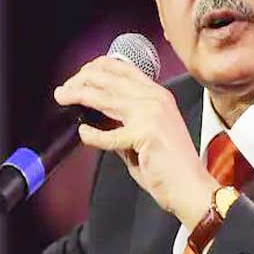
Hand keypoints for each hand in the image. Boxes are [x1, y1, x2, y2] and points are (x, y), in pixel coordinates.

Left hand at [53, 56, 216, 229]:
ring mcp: (151, 114)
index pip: (123, 68)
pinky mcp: (145, 134)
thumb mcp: (145, 132)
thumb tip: (94, 117)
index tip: (80, 75)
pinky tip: (84, 133)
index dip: (97, 67)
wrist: (190, 186)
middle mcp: (155, 98)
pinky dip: (93, 135)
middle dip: (81, 80)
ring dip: (79, 95)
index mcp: (157, 94)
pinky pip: (109, 134)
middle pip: (110, 78)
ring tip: (63, 97)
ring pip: (106, 97)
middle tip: (64, 89)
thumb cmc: (169, 165)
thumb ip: (122, 121)